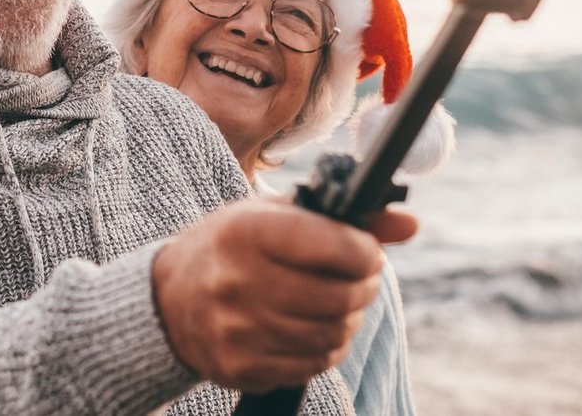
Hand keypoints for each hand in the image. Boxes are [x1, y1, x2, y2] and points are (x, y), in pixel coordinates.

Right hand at [151, 200, 416, 392]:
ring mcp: (238, 328)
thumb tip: (411, 223)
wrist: (170, 297)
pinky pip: (312, 365)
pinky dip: (324, 348)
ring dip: (346, 320)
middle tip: (358, 278)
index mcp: (248, 231)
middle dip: (362, 287)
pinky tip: (309, 328)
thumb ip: (344, 218)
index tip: (366, 251)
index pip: (335, 245)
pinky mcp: (240, 366)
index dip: (365, 251)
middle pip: (340, 297)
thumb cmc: (234, 246)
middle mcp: (239, 280)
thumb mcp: (276, 215)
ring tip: (333, 303)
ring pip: (331, 335)